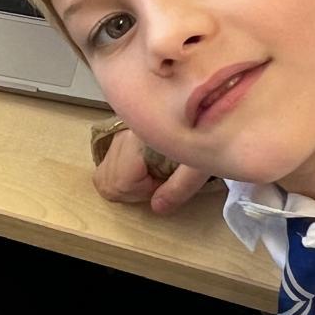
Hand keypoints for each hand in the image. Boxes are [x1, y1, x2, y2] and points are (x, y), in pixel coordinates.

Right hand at [93, 129, 212, 215]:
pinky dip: (122, 173)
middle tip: (158, 182)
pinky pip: (110, 161)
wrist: (209, 106)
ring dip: (126, 183)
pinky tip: (146, 167)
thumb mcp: (201, 163)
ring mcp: (120, 132)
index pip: (120, 182)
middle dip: (130, 191)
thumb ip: (179, 188)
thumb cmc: (209, 131)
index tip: (164, 183)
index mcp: (141, 139)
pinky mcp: (123, 131)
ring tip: (154, 174)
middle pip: (106, 179)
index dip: (142, 193)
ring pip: (104, 172)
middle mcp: (124, 133)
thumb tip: (156, 208)